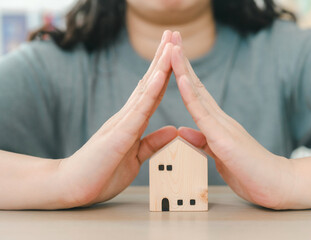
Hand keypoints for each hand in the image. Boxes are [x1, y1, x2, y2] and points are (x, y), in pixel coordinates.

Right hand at [56, 31, 176, 207]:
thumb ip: (152, 142)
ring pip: (146, 89)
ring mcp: (123, 122)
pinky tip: (161, 74)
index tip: (175, 53)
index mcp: (132, 122)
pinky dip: (151, 91)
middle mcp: (128, 116)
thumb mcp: (135, 157)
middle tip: (173, 33)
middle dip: (163, 57)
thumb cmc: (101, 172)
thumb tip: (172, 129)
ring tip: (170, 42)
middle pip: (150, 82)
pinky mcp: (119, 135)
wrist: (72, 188)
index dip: (166, 72)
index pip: (153, 92)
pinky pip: (139, 110)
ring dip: (160, 65)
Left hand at [171, 32, 294, 209]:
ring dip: (183, 70)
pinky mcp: (224, 138)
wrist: (277, 185)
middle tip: (171, 38)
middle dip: (181, 62)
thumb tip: (184, 131)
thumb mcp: (219, 155)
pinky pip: (203, 113)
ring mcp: (222, 126)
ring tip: (173, 48)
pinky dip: (191, 94)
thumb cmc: (250, 172)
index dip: (183, 75)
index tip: (171, 57)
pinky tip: (182, 78)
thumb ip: (202, 142)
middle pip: (196, 86)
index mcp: (216, 124)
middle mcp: (219, 119)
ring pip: (197, 93)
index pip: (196, 95)